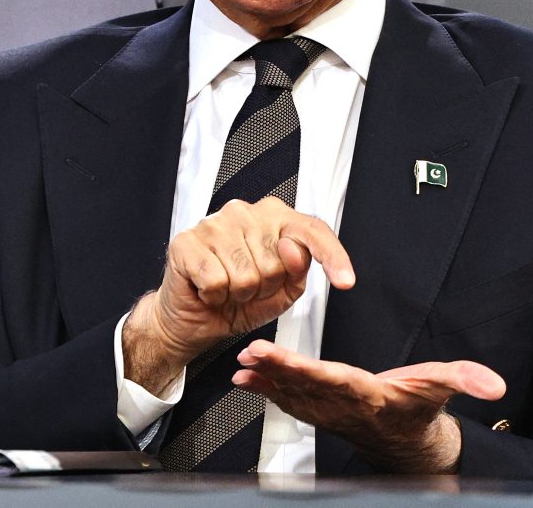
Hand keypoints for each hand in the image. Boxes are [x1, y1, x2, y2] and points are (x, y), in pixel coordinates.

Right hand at [122, 197, 353, 393]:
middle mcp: (243, 212)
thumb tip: (294, 249)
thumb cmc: (236, 300)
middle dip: (265, 287)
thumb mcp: (281, 293)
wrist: (194, 320)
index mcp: (272, 219)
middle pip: (277, 261)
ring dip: (238, 293)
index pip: (310, 229)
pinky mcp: (186, 241)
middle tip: (246, 289)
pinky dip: (214, 295)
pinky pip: (216, 280)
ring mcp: (213, 224)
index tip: (346, 281)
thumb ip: (297, 272)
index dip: (332, 256)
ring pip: (246, 273)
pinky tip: (207, 289)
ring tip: (227, 289)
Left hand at [233, 340, 505, 473]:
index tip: (279, 357)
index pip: (331, 378)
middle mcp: (341, 404)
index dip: (303, 369)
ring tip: (243, 363)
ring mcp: (326, 411)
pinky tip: (246, 378)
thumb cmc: (417, 409)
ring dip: (265, 379)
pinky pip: (287, 399)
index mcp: (367, 394)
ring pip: (291, 392)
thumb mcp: (442, 387)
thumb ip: (464, 379)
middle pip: (304, 385)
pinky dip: (265, 388)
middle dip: (275, 369)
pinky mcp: (317, 410)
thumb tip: (493, 383)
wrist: (406, 442)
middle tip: (250, 354)